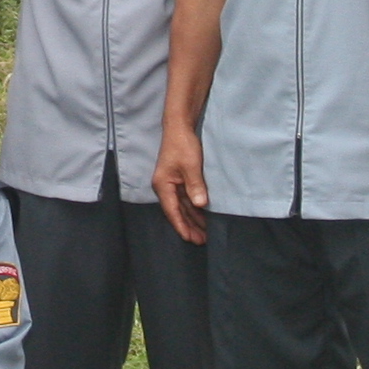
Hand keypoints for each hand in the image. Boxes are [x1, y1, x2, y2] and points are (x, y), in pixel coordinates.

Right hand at [154, 125, 209, 244]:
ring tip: (204, 233)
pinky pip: (186, 199)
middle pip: (177, 212)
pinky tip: (202, 216)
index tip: (190, 239)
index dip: (181, 226)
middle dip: (188, 226)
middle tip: (201, 241)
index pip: (172, 211)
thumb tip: (200, 205)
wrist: (179, 127)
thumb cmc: (182, 145)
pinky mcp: (179, 180)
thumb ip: (195, 186)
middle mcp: (165, 187)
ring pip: (183, 207)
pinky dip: (194, 208)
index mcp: (163, 185)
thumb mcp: (190, 165)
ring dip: (192, 219)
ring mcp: (172, 184)